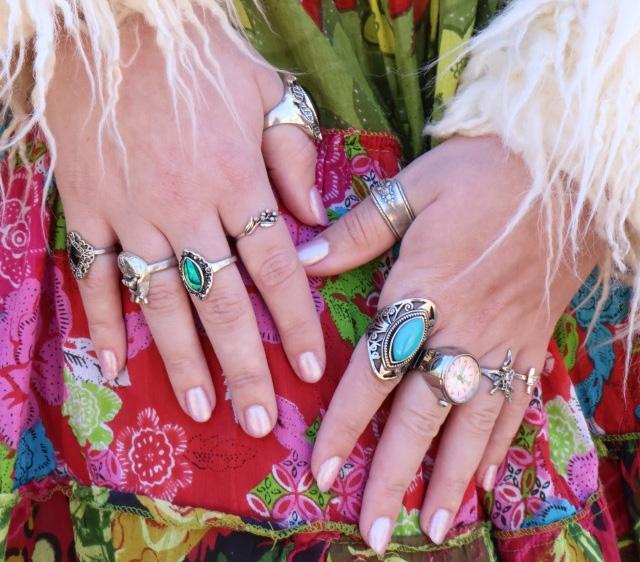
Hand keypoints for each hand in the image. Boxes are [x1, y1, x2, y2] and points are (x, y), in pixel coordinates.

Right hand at [46, 17, 326, 434]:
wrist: (114, 26)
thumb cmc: (199, 58)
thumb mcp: (265, 93)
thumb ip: (293, 157)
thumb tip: (312, 222)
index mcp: (238, 181)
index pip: (276, 269)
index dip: (295, 322)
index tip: (308, 367)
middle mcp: (189, 209)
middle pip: (223, 303)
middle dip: (243, 365)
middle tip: (258, 417)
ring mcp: (134, 214)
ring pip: (162, 304)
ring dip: (181, 360)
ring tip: (200, 407)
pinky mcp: (89, 209)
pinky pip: (96, 275)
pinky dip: (101, 320)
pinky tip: (110, 363)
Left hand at [297, 136, 599, 551]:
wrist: (566, 171)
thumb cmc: (484, 173)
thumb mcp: (415, 186)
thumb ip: (358, 229)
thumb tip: (302, 258)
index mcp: (425, 291)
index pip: (375, 371)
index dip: (348, 424)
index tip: (323, 469)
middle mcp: (463, 328)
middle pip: (423, 415)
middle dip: (395, 476)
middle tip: (374, 531)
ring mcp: (503, 341)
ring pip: (472, 424)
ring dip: (450, 478)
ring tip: (432, 527)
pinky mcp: (532, 342)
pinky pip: (514, 403)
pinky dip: (499, 444)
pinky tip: (486, 478)